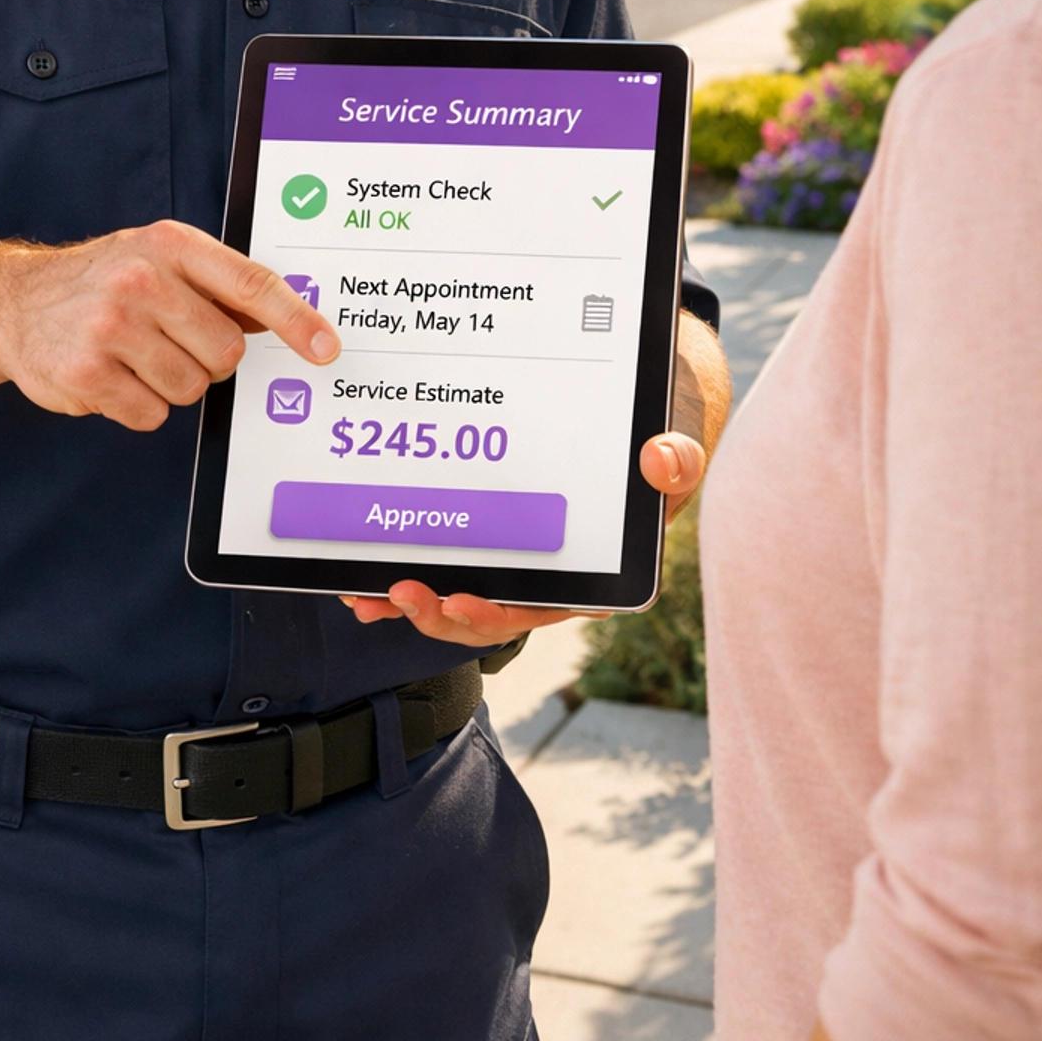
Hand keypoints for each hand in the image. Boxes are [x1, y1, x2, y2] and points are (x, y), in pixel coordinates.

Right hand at [0, 219, 340, 431]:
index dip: (296, 320)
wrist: (16, 303)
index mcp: (171, 244)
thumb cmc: (107, 280)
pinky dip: (138, 406)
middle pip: (226, 352)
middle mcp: (141, 280)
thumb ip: (222, 285)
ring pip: (190, 389)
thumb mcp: (162, 259)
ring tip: (135, 356)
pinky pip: (151, 415)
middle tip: (171, 341)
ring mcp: (109, 327)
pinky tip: (111, 375)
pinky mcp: (85, 374)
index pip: (251, 284)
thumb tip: (292, 318)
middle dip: (208, 359)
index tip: (326, 349)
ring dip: (171, 384)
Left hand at [341, 311, 722, 645]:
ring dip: (410, 601)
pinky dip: (404, 569)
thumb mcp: (674, 451)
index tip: (459, 601)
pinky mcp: (488, 537)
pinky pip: (443, 564)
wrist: (639, 426)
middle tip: (397, 593)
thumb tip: (663, 459)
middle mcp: (546, 577)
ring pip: (456, 594)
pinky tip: (364, 571)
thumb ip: (677, 461)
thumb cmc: (653, 449)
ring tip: (365, 593)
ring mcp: (513, 562)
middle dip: (437, 611)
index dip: (494, 614)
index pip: (537, 608)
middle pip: (485, 612)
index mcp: (589, 575)